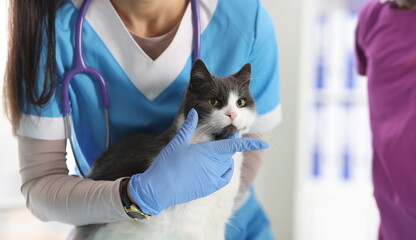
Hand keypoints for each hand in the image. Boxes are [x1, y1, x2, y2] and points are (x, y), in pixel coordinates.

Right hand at [128, 109, 268, 214]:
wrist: (159, 190)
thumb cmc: (168, 164)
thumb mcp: (177, 142)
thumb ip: (189, 126)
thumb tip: (196, 111)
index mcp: (209, 152)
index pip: (235, 146)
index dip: (250, 144)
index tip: (265, 143)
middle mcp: (215, 166)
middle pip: (229, 153)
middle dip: (228, 145)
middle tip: (220, 138)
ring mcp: (214, 179)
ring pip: (227, 165)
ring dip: (224, 158)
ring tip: (209, 154)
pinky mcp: (210, 188)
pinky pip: (223, 177)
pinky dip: (222, 170)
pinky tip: (212, 167)